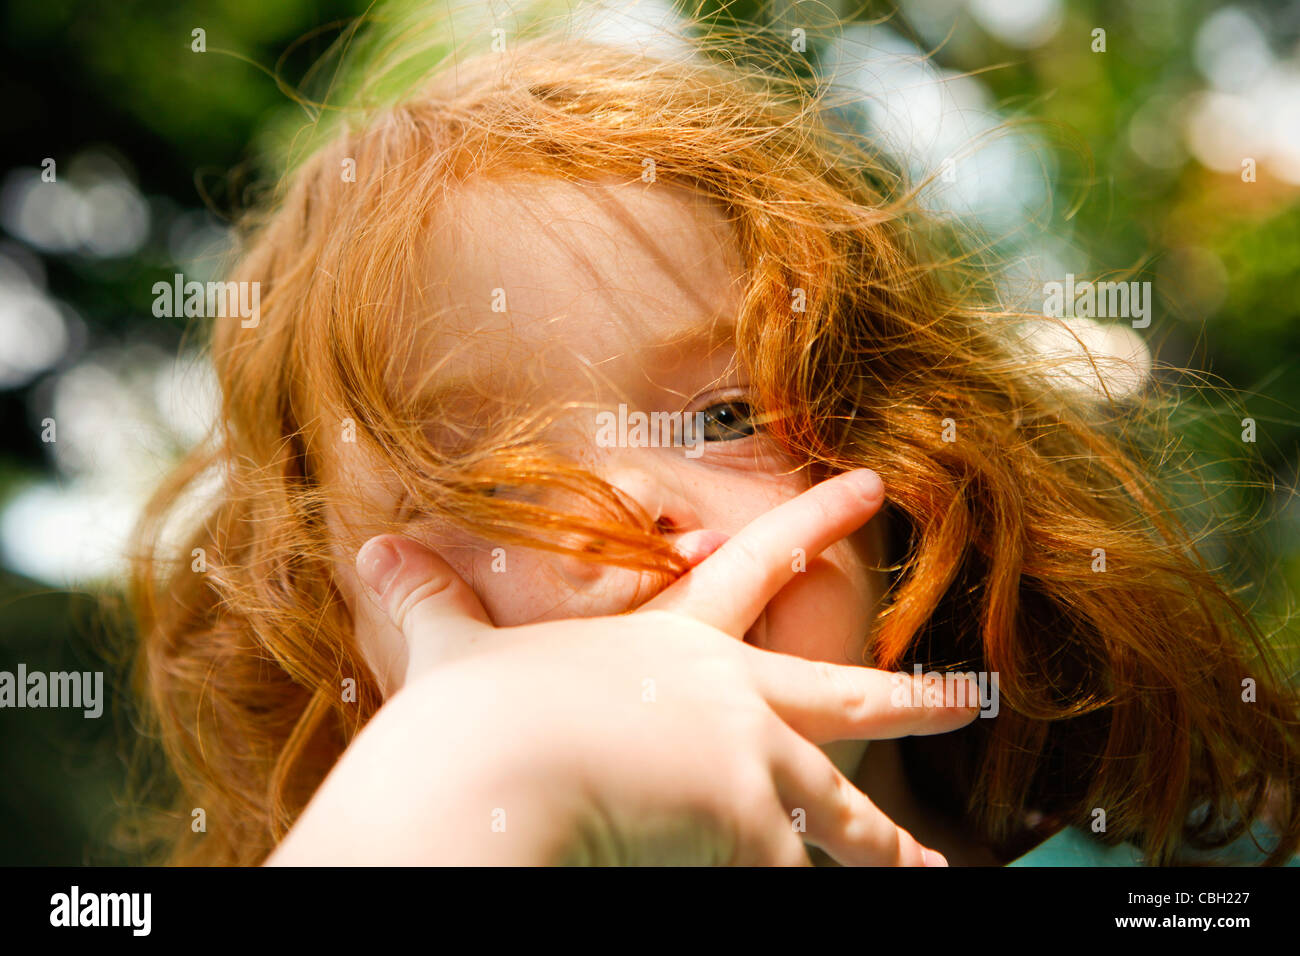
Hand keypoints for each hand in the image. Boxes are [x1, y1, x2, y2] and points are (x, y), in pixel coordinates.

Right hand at [270, 470, 978, 865]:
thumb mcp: (457, 650)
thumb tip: (371, 554)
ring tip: (934, 869)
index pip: (760, 561)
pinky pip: (790, 876)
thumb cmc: (478, 711)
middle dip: (912, 696)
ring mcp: (751, 766)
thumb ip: (431, 605)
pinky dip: (800, 889)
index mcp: (681, 643)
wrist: (493, 772)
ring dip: (890, 845)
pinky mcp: (748, 834)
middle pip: (845, 694)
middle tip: (970, 695)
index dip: (816, 518)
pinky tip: (862, 907)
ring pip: (842, 810)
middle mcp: (734, 698)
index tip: (869, 484)